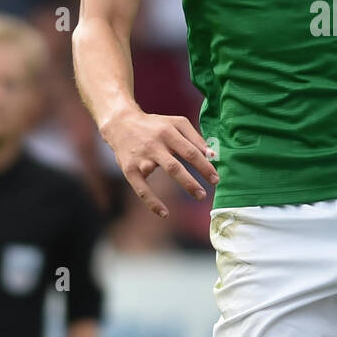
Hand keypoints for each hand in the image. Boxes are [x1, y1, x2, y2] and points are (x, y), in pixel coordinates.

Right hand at [102, 106, 218, 216]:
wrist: (121, 124)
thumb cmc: (155, 125)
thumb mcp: (175, 123)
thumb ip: (194, 137)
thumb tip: (212, 154)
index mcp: (168, 132)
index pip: (190, 151)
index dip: (204, 166)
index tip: (215, 178)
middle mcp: (154, 145)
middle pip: (176, 166)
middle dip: (192, 181)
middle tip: (205, 193)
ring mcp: (141, 158)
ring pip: (162, 173)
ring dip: (182, 185)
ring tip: (199, 196)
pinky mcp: (129, 170)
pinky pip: (141, 189)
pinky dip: (152, 202)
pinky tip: (165, 213)